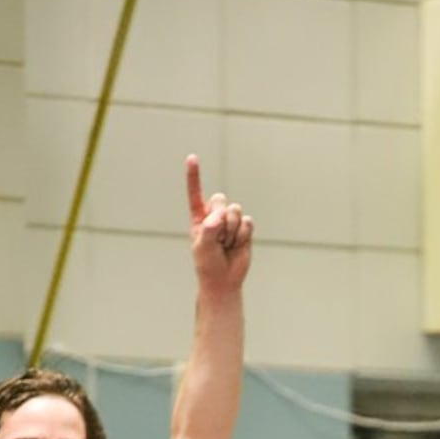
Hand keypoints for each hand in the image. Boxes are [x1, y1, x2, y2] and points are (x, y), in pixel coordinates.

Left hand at [186, 154, 252, 298]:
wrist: (224, 280)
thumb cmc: (208, 264)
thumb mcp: (202, 247)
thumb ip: (209, 229)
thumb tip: (220, 216)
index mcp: (199, 217)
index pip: (195, 193)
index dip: (194, 176)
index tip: (192, 157)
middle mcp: (214, 215)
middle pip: (220, 199)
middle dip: (220, 217)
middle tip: (218, 237)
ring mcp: (230, 221)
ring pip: (235, 211)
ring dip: (231, 230)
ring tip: (226, 244)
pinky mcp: (244, 228)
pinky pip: (247, 222)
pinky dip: (242, 235)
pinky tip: (237, 245)